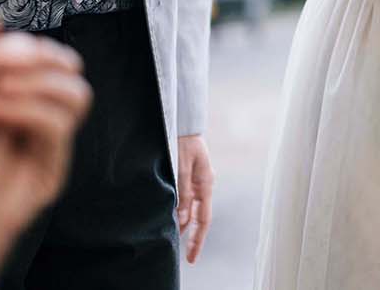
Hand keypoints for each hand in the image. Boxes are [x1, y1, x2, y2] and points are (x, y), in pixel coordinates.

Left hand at [177, 135, 214, 264]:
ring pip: (193, 210)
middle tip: (189, 257)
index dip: (198, 239)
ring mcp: (199, 182)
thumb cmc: (183, 144)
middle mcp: (204, 186)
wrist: (184, 124)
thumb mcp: (181, 169)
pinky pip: (188, 200)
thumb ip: (182, 193)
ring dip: (185, 224)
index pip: (204, 220)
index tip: (193, 257)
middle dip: (194, 237)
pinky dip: (181, 212)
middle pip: (200, 217)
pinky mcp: (191, 178)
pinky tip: (174, 218)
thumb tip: (182, 218)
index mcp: (205, 185)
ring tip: (175, 239)